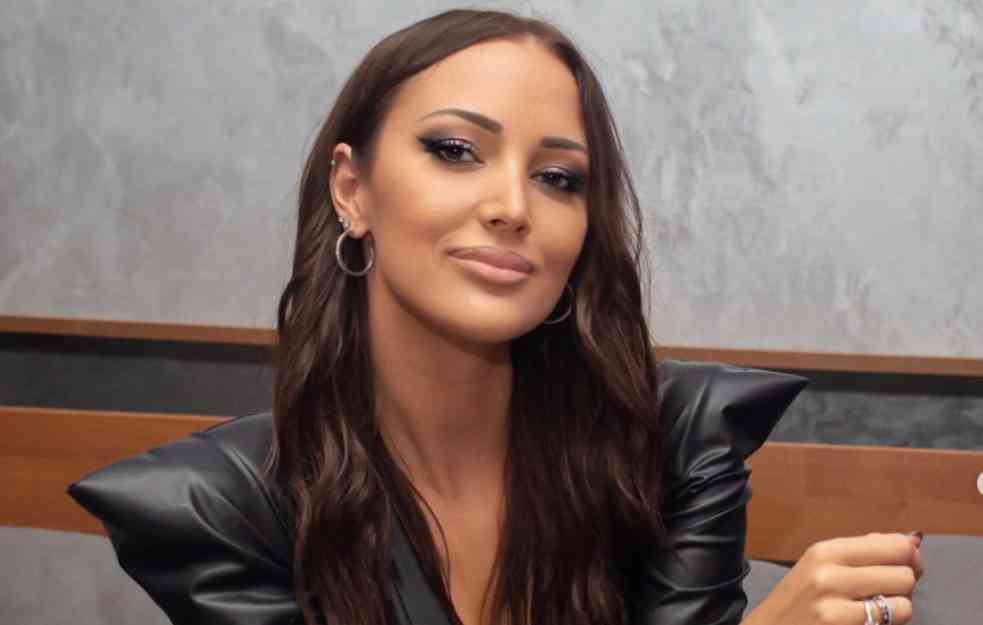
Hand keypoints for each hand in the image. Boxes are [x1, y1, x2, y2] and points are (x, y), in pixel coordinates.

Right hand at [743, 532, 924, 624]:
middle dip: (902, 588)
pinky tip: (862, 623)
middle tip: (882, 594)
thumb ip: (864, 551)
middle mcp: (829, 574)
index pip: (896, 546)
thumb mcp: (821, 564)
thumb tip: (914, 541)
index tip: (904, 567)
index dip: (911, 558)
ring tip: (872, 611)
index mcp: (826, 550)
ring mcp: (834, 607)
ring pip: (903, 605)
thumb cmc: (800, 598)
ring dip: (896, 611)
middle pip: (905, 575)